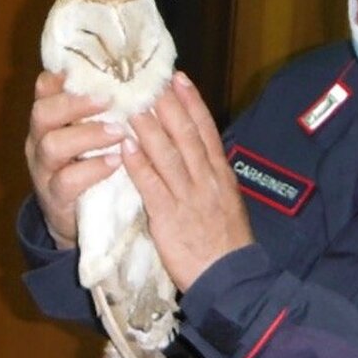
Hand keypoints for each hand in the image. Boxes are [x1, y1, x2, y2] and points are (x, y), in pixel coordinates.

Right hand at [24, 71, 124, 248]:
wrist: (84, 221)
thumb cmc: (93, 164)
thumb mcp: (93, 133)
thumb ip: (103, 108)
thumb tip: (139, 73)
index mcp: (51, 119)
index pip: (45, 87)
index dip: (64, 75)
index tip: (95, 67)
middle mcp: (40, 140)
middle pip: (43, 112)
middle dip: (76, 103)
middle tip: (110, 98)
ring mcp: (44, 170)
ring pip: (52, 145)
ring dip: (88, 135)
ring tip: (119, 132)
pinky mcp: (55, 198)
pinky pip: (67, 181)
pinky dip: (93, 169)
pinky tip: (116, 161)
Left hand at [120, 72, 253, 290]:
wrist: (232, 279)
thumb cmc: (227, 245)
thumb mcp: (227, 204)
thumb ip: (212, 179)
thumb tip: (201, 156)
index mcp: (221, 175)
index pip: (206, 130)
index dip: (191, 102)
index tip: (178, 78)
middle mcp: (206, 179)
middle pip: (187, 134)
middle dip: (168, 104)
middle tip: (150, 78)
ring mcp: (188, 197)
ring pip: (168, 154)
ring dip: (149, 127)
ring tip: (131, 104)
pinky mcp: (170, 217)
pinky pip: (152, 185)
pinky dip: (139, 164)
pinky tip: (125, 146)